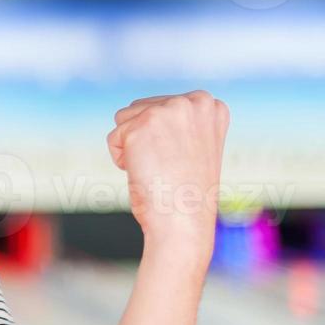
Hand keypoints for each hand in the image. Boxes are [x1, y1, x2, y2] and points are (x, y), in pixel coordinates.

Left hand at [106, 90, 229, 262]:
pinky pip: (114, 138)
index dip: (163, 137)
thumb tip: (152, 115)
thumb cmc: (187, 192)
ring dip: (131, 146)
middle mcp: (192, 101)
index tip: (181, 159)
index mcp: (210, 105)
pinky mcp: (140, 127)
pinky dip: (120, 158)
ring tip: (156, 168)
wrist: (184, 223)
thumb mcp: (194, 146)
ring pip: (124, 118)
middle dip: (144, 138)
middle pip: (141, 108)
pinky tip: (144, 172)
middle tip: (167, 166)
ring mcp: (166, 111)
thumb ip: (180, 123)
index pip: (164, 105)